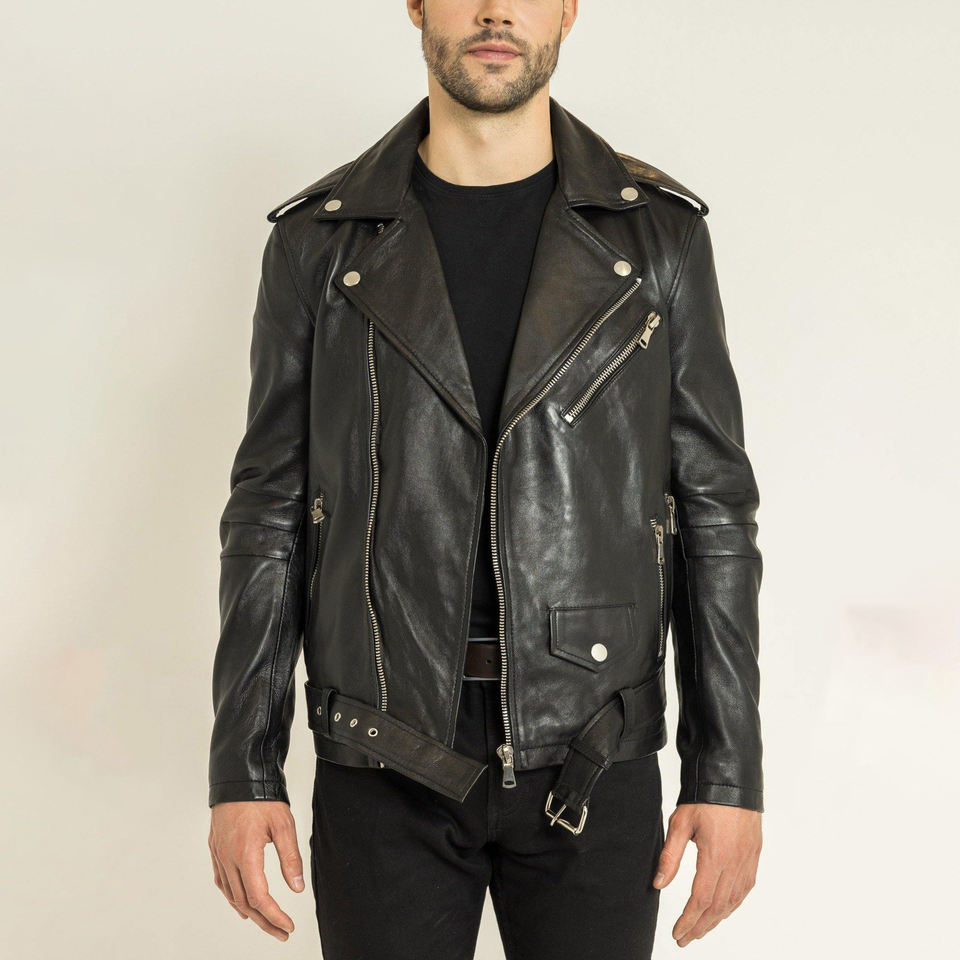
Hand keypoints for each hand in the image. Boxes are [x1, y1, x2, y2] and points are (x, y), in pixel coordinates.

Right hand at [209, 800, 305, 940]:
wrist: (239, 778)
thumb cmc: (262, 798)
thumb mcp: (284, 825)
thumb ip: (290, 858)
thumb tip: (297, 888)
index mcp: (245, 854)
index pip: (259, 897)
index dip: (274, 916)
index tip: (288, 926)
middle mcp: (228, 858)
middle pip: (245, 902)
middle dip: (264, 921)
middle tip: (281, 933)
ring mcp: (219, 855)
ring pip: (231, 895)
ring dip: (249, 913)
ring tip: (267, 923)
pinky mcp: (215, 850)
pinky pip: (222, 882)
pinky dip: (233, 898)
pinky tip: (242, 904)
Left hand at [653, 803, 761, 946]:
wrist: (733, 778)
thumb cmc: (704, 797)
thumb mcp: (680, 823)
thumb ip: (670, 856)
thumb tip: (658, 885)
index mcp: (715, 856)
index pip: (700, 900)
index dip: (688, 920)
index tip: (677, 933)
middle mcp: (735, 863)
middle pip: (717, 906)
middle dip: (700, 926)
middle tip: (686, 938)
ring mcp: (747, 860)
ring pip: (733, 901)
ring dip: (716, 919)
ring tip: (700, 929)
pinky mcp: (754, 855)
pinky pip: (745, 888)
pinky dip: (733, 904)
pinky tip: (723, 910)